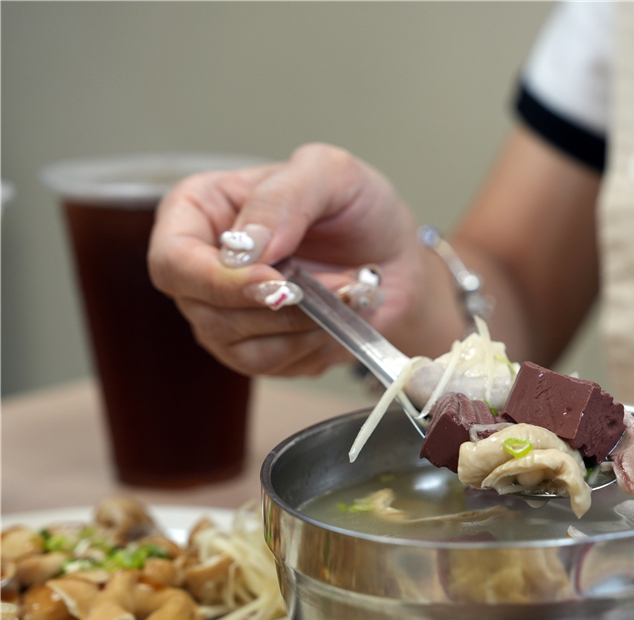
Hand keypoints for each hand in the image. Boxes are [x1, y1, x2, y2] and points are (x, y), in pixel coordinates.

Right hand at [148, 143, 464, 375]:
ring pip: (238, 345)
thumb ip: (285, 197)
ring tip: (347, 292)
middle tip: (336, 286)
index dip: (217, 280)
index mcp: (199, 211)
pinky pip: (272, 365)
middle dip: (276, 306)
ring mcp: (223, 314)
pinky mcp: (254, 349)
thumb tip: (249, 246)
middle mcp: (201, 266)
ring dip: (304, 325)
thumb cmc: (357, 209)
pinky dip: (313, 344)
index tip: (275, 282)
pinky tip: (339, 316)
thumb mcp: (331, 173)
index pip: (173, 259)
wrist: (393, 258)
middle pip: (202, 310)